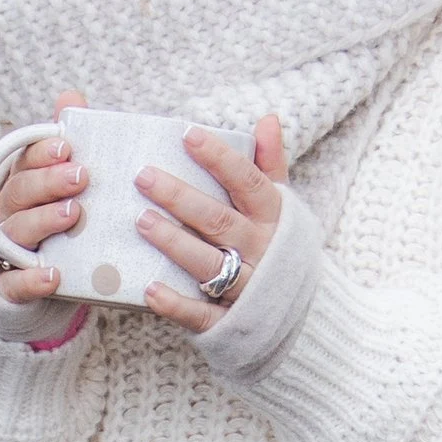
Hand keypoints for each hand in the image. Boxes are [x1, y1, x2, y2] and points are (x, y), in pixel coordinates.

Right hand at [0, 89, 88, 306]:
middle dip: (49, 182)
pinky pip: (14, 283)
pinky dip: (31, 280)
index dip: (42, 153)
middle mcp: (6, 212)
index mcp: (20, 183)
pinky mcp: (7, 286)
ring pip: (17, 230)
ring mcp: (4, 249)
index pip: (24, 161)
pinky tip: (53, 275)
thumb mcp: (57, 183)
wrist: (30, 283)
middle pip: (21, 192)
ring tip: (73, 215)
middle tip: (82, 176)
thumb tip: (71, 96)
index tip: (66, 146)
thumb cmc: (50, 222)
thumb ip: (63, 146)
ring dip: (44, 221)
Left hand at [138, 115, 288, 333]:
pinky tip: (149, 289)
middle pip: (218, 220)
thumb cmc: (279, 249)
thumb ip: (270, 165)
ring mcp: (246, 288)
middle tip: (143, 177)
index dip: (220, 158)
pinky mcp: (229, 323)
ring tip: (141, 221)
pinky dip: (176, 304)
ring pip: (207, 264)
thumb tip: (268, 119)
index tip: (187, 134)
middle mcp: (261, 251)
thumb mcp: (283, 207)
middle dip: (180, 198)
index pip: (248, 182)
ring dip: (173, 243)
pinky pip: (202, 314)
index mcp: (273, 218)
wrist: (301, 317)